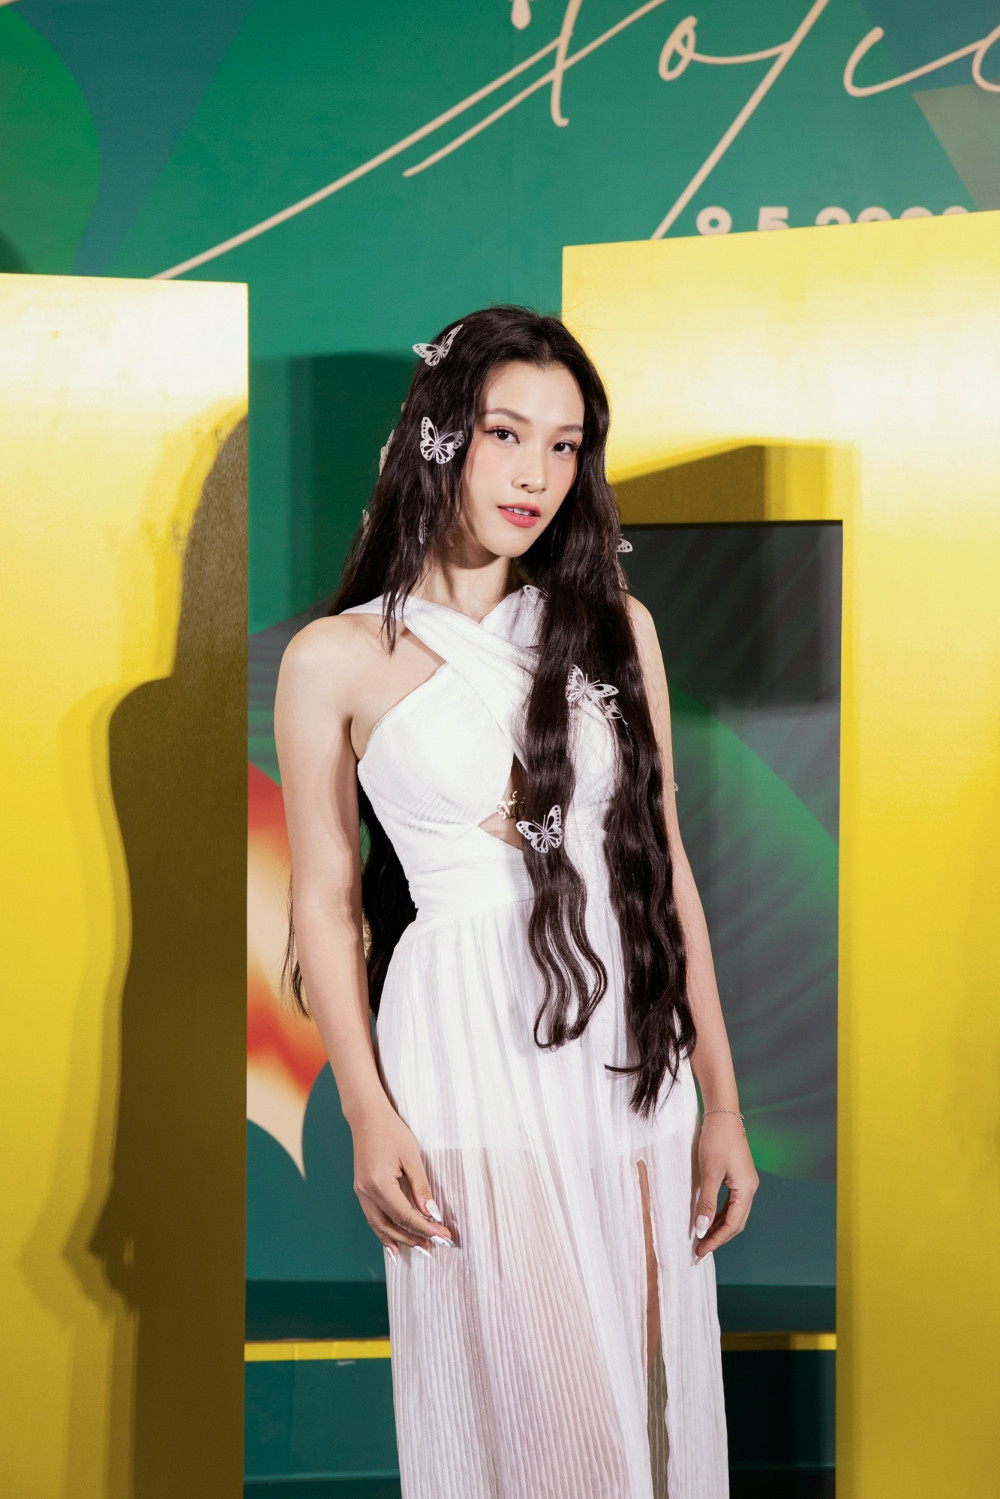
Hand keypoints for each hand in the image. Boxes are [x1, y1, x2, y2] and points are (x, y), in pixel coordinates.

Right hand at [351, 1099, 454, 1256]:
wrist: (367, 1116)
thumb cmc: (391, 1131)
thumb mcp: (411, 1156)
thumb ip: (421, 1187)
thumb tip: (431, 1213)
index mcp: (379, 1184)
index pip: (406, 1215)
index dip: (426, 1228)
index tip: (444, 1236)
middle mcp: (366, 1192)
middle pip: (392, 1225)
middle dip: (414, 1238)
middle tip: (436, 1246)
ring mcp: (361, 1192)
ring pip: (380, 1225)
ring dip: (399, 1239)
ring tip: (419, 1249)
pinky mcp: (361, 1190)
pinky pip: (372, 1217)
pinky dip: (383, 1232)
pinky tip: (393, 1243)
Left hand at [693, 1114, 757, 1259]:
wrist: (723, 1115)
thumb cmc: (716, 1141)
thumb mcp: (709, 1173)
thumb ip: (706, 1202)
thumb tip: (702, 1229)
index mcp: (746, 1190)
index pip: (733, 1224)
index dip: (717, 1240)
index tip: (701, 1251)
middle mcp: (750, 1189)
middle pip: (736, 1222)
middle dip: (719, 1237)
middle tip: (700, 1251)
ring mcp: (745, 1183)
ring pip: (734, 1214)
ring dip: (719, 1227)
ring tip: (703, 1239)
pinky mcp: (738, 1177)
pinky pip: (731, 1203)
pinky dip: (720, 1214)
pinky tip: (708, 1219)